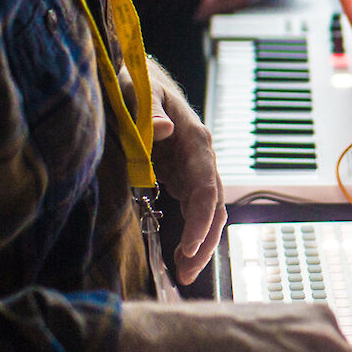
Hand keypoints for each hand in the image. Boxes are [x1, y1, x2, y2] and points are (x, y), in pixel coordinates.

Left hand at [147, 59, 225, 283]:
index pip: (207, 188)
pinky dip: (191, 234)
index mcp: (196, 140)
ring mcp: (194, 169)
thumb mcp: (136, 89)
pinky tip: (179, 256)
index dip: (200, 220)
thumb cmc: (136, 82)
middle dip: (204, 243)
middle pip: (215, 207)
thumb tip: (166, 131)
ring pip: (208, 212)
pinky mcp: (182, 177)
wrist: (137, 77)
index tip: (186, 247)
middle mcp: (201, 158)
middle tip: (185, 274)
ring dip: (200, 243)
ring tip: (182, 274)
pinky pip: (194, 210)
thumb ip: (149, 110)